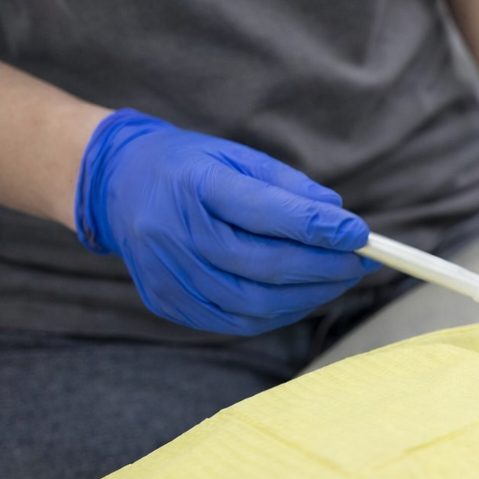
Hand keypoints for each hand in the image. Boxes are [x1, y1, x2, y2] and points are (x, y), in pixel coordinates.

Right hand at [76, 109, 377, 334]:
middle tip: (360, 263)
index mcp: (193, 185)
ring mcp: (167, 274)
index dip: (318, 228)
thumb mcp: (237, 157)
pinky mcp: (168, 302)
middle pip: (264, 266)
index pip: (265, 213)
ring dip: (308, 296)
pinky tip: (302, 296)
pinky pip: (236, 321)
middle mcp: (174, 234)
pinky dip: (279, 312)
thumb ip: (290, 187)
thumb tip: (340, 218)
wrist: (117, 187)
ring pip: (254, 303)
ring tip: (339, 279)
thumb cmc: (189, 167)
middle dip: (324, 268)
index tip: (361, 234)